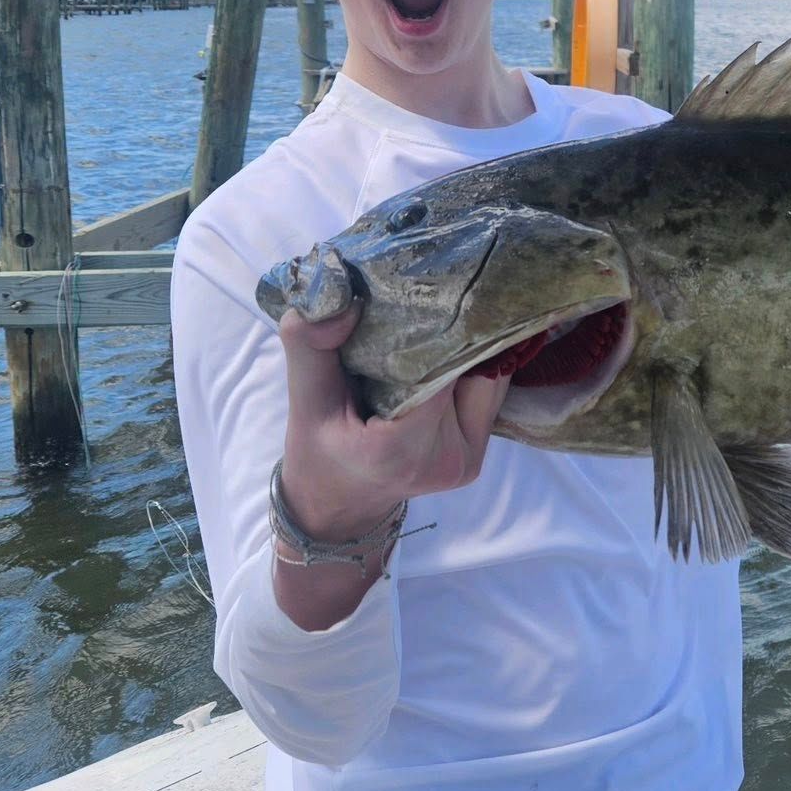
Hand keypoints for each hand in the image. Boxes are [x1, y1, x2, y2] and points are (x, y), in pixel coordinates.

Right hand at [277, 300, 510, 541]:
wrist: (339, 507)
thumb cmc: (318, 453)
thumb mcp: (303, 401)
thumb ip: (311, 346)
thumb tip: (342, 296)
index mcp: (401, 449)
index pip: (440, 369)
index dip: (441, 324)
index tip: (432, 285)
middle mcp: (447, 458)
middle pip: (471, 371)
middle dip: (459, 328)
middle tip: (444, 284)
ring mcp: (469, 459)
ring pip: (488, 379)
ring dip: (470, 347)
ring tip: (450, 310)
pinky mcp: (478, 456)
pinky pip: (487, 395)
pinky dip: (471, 368)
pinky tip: (453, 344)